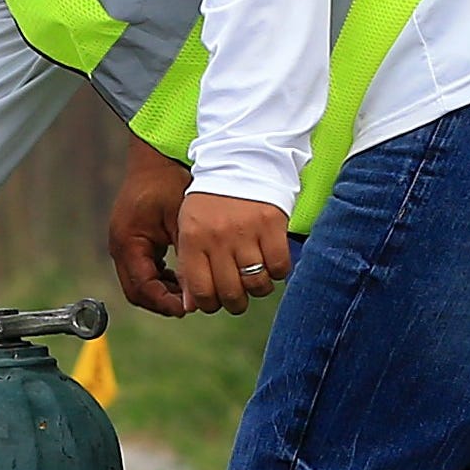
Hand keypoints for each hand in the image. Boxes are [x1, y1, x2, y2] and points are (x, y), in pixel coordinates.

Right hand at [109, 141, 197, 316]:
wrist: (157, 157)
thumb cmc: (169, 181)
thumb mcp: (183, 221)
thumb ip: (187, 257)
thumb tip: (195, 292)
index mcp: (128, 242)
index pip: (141, 288)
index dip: (165, 302)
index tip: (189, 306)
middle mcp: (120, 246)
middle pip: (136, 291)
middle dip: (163, 301)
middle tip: (191, 304)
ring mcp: (124, 244)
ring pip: (139, 283)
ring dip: (163, 290)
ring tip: (190, 290)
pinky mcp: (132, 240)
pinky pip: (143, 270)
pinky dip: (161, 278)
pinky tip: (182, 274)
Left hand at [176, 192, 292, 315]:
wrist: (240, 163)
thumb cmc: (211, 203)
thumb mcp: (189, 228)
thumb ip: (189, 267)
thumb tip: (193, 306)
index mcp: (193, 239)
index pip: (200, 291)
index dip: (209, 305)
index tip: (215, 301)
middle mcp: (218, 238)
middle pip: (230, 293)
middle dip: (234, 303)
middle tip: (237, 296)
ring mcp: (247, 232)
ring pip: (257, 284)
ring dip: (257, 290)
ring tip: (255, 280)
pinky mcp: (273, 225)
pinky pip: (280, 267)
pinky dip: (278, 272)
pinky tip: (271, 264)